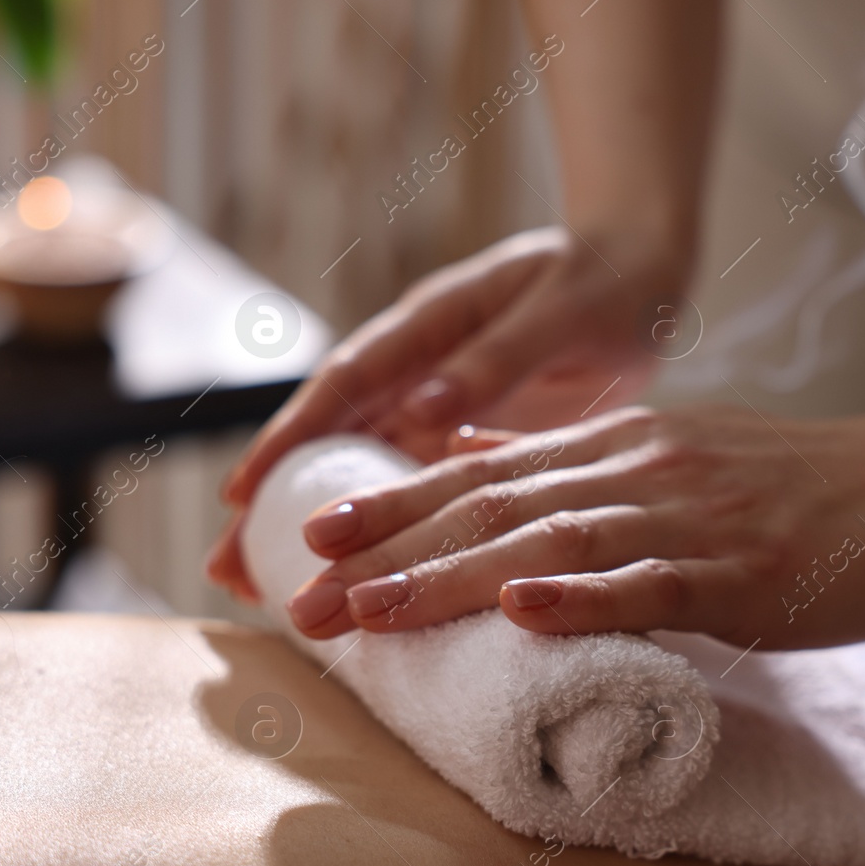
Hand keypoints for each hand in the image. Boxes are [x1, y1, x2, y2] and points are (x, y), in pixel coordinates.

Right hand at [207, 225, 689, 600]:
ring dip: (316, 528)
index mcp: (429, 325)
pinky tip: (357, 581)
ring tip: (264, 591)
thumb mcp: (556, 312)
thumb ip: (494, 359)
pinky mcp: (465, 437)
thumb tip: (423, 408)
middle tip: (227, 569)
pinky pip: (413, 491)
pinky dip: (382, 535)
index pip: (344, 386)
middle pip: (331, 440)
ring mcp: (436, 407)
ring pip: (361, 473)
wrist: (637, 274)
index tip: (244, 494)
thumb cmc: (599, 279)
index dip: (290, 439)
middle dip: (276, 503)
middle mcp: (417, 370)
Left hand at [279, 402, 864, 650]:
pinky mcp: (745, 571)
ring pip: (553, 545)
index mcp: (617, 445)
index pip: (482, 475)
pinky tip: (519, 610)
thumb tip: (466, 454)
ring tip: (373, 609)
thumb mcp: (667, 450)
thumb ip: (567, 455)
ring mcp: (690, 518)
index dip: (393, 504)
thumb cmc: (794, 483)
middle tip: (303, 598)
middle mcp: (638, 470)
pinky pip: (654, 585)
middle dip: (392, 553)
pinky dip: (583, 598)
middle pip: (494, 508)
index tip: (312, 536)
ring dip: (455, 577)